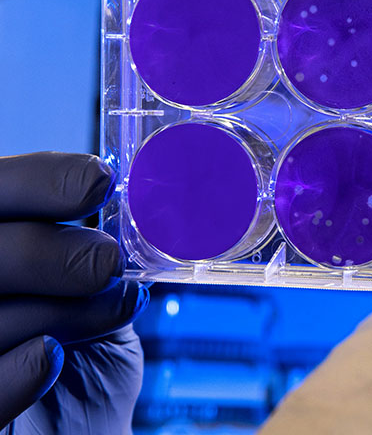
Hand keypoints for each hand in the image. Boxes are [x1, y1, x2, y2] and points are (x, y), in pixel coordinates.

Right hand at [0, 153, 147, 432]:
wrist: (77, 426)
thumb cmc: (83, 351)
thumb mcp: (92, 292)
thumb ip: (93, 251)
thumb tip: (135, 206)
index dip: (40, 181)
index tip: (99, 181)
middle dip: (52, 252)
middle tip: (107, 264)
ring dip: (62, 311)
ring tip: (115, 307)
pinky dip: (17, 372)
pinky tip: (53, 357)